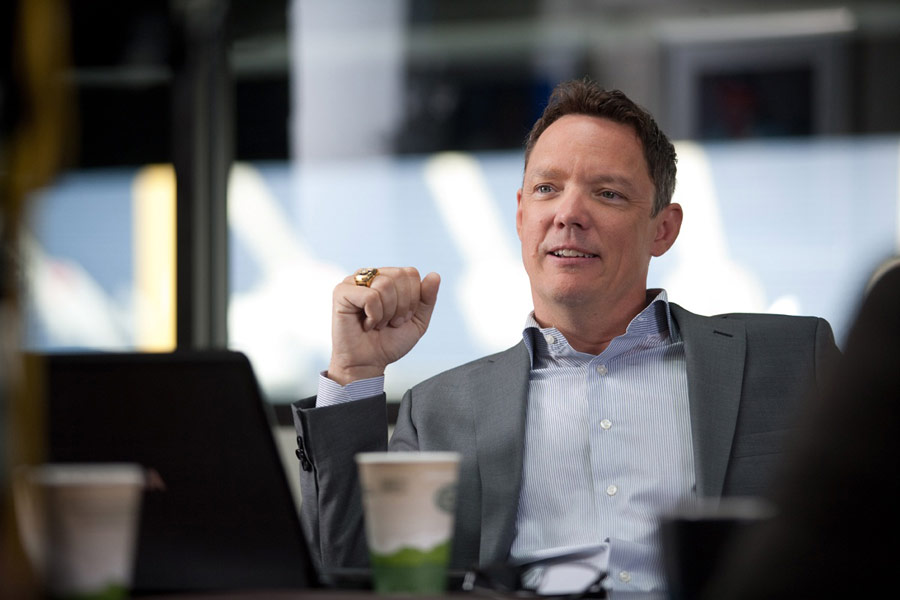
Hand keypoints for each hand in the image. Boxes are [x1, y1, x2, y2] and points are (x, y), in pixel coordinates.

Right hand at [328, 267, 440, 384]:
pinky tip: (366, 324)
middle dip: (402, 306)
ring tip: (378, 324)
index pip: (410, 272)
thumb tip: (435, 275)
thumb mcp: (417, 321)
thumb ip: (427, 298)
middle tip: (391, 322)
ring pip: (385, 284)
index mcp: (387, 278)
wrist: (369, 364)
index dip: (413, 298)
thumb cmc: (389, 342)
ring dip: (387, 312)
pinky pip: (370, 296)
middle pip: (399, 275)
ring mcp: (353, 282)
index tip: (402, 317)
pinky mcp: (341, 292)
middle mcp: (370, 276)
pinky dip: (374, 315)